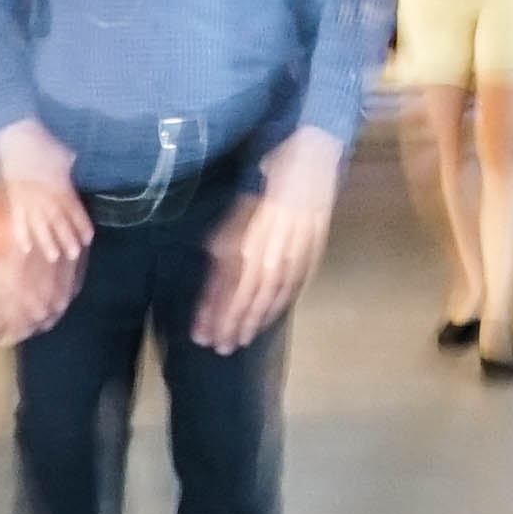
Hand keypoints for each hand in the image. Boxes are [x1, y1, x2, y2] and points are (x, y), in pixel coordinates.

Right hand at [0, 123, 93, 283]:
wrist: (17, 137)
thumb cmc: (44, 143)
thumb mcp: (64, 155)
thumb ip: (70, 168)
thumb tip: (75, 170)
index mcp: (61, 184)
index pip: (74, 208)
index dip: (81, 224)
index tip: (88, 239)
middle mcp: (46, 195)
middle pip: (58, 220)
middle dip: (66, 238)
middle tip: (73, 255)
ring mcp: (28, 199)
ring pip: (38, 224)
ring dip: (46, 241)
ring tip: (53, 257)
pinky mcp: (13, 199)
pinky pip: (17, 219)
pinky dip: (20, 234)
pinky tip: (26, 248)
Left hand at [197, 140, 339, 347]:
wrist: (308, 165)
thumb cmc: (264, 183)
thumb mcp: (235, 215)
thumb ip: (224, 250)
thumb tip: (215, 282)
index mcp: (248, 247)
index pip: (228, 292)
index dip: (215, 315)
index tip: (201, 334)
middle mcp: (270, 259)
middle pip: (248, 302)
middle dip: (232, 326)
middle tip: (220, 348)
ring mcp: (294, 260)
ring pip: (271, 299)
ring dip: (254, 322)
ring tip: (241, 339)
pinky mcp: (311, 257)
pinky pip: (292, 289)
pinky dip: (278, 306)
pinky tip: (268, 316)